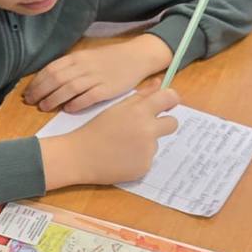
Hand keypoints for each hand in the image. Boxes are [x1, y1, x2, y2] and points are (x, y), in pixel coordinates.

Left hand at [23, 35, 173, 112]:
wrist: (136, 57)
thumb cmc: (109, 60)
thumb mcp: (87, 58)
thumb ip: (70, 68)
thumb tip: (49, 80)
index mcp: (77, 58)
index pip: (51, 69)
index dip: (37, 82)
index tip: (27, 93)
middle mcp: (84, 66)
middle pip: (56, 79)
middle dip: (40, 91)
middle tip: (30, 102)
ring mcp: (96, 77)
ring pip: (69, 88)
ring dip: (54, 99)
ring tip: (44, 107)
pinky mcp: (107, 89)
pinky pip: (88, 97)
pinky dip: (76, 104)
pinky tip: (67, 109)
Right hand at [39, 82, 178, 189]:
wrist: (79, 157)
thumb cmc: (94, 130)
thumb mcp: (115, 108)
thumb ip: (140, 96)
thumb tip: (159, 84)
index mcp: (140, 111)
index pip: (169, 98)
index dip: (170, 100)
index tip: (167, 104)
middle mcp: (148, 130)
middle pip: (172, 123)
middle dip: (163, 124)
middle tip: (145, 128)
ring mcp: (147, 150)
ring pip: (156, 143)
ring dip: (144, 143)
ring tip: (122, 146)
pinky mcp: (144, 167)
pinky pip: (147, 160)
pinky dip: (137, 159)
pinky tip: (121, 158)